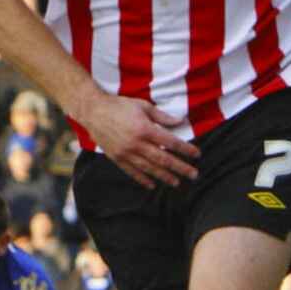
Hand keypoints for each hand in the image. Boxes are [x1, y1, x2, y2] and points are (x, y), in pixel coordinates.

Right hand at [79, 90, 198, 188]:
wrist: (93, 111)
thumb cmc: (119, 105)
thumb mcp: (142, 106)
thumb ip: (162, 116)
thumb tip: (180, 121)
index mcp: (144, 129)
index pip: (170, 142)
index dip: (185, 149)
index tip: (197, 155)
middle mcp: (136, 144)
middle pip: (163, 159)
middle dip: (180, 168)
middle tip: (194, 175)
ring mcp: (126, 153)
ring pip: (149, 169)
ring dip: (164, 176)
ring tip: (176, 183)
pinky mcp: (117, 158)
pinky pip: (132, 172)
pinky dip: (143, 179)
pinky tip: (152, 185)